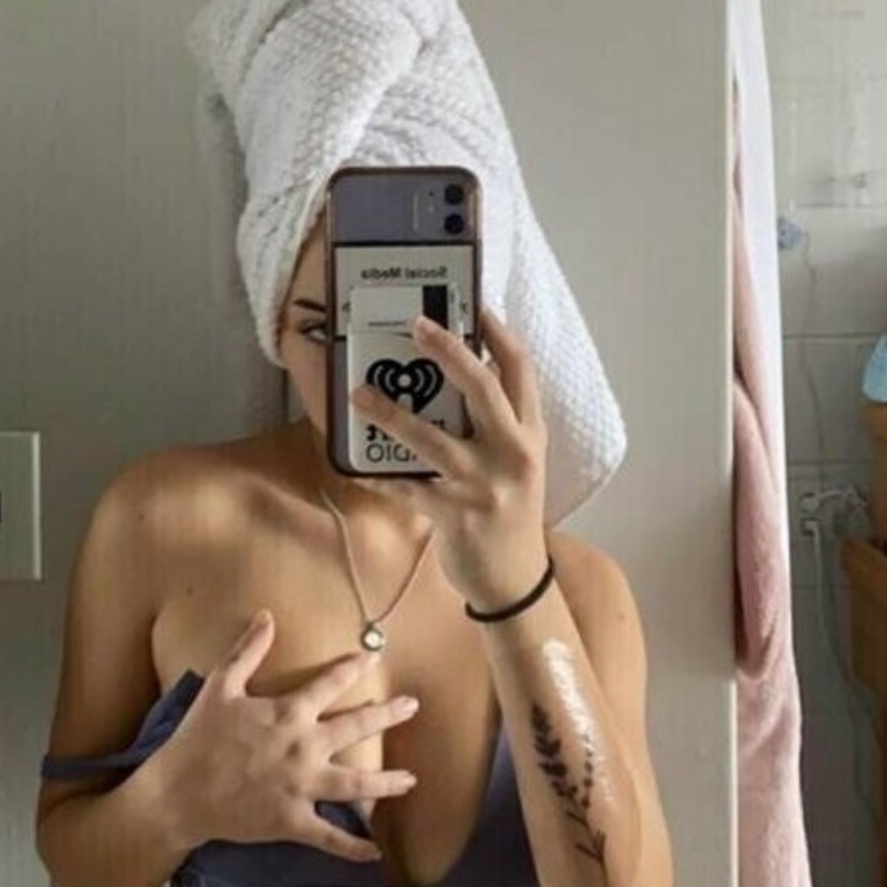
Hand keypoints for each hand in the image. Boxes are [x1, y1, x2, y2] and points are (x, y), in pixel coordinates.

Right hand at [161, 613, 419, 859]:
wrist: (178, 792)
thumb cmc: (198, 737)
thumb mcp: (220, 686)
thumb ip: (248, 650)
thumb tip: (267, 615)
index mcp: (287, 713)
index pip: (329, 684)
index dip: (353, 668)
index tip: (373, 658)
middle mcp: (302, 748)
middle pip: (355, 727)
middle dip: (387, 714)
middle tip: (413, 706)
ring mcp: (300, 787)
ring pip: (355, 785)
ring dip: (387, 784)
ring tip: (411, 781)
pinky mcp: (292, 821)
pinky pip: (329, 838)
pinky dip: (353, 848)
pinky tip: (374, 853)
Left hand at [348, 305, 549, 611]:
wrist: (514, 580)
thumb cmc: (510, 513)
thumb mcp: (519, 464)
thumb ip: (498, 425)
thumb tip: (460, 378)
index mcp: (530, 436)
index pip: (521, 372)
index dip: (500, 335)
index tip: (477, 306)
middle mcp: (513, 453)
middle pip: (482, 388)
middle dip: (448, 351)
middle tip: (416, 325)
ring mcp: (483, 484)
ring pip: (431, 437)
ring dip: (390, 413)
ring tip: (359, 395)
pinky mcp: (455, 513)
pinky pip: (406, 486)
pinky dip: (379, 476)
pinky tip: (356, 468)